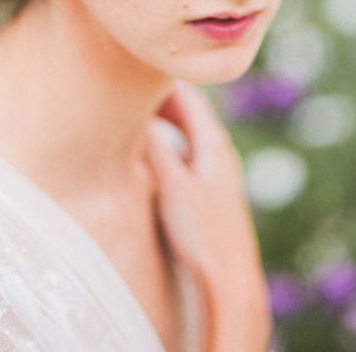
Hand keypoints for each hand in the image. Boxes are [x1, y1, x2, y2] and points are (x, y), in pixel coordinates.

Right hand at [147, 81, 271, 351]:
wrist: (229, 281)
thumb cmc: (203, 233)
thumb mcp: (173, 184)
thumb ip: (155, 146)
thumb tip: (134, 115)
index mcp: (213, 142)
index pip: (186, 94)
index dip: (159, 82)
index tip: (131, 73)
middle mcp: (218, 151)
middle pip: (187, 110)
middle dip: (158, 99)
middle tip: (126, 94)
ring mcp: (216, 171)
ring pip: (186, 132)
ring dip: (162, 121)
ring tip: (133, 118)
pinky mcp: (210, 191)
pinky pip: (185, 152)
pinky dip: (166, 143)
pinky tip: (151, 155)